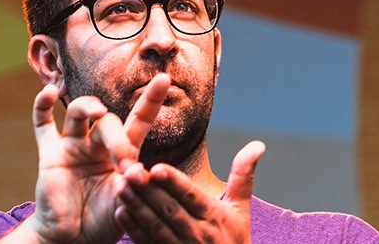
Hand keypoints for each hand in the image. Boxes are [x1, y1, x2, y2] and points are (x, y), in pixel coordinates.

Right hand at [14, 74, 171, 243]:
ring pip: (79, 113)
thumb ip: (132, 188)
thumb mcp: (126, 206)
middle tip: (124, 163)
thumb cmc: (104, 221)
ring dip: (88, 107)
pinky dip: (42, 106)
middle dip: (117, 138)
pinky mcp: (50, 154)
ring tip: (97, 111)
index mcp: (123, 154)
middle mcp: (98, 144)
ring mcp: (73, 146)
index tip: (164, 79)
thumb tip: (136, 172)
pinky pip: (43, 124)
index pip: (139, 120)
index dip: (151, 100)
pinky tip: (50, 93)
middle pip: (108, 122)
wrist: (73, 238)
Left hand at [115, 141, 266, 243]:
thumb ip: (243, 176)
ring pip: (156, 227)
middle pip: (170, 210)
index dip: (174, 183)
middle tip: (129, 172)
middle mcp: (199, 234)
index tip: (156, 168)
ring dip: (137, 207)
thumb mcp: (241, 210)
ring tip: (121, 187)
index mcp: (215, 217)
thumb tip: (258, 144)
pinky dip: (133, 229)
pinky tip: (121, 212)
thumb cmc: (233, 240)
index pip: (192, 196)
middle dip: (148, 191)